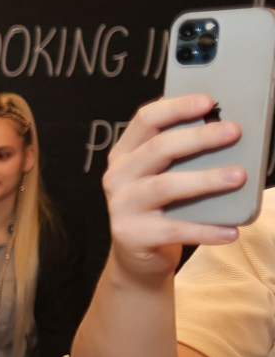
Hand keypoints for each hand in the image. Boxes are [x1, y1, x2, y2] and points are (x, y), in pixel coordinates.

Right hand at [100, 94, 243, 282]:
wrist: (138, 255)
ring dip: (205, 180)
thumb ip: (181, 155)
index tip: (208, 101)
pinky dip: (205, 230)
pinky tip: (230, 230)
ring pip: (165, 186)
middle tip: (233, 131)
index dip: (176, 107)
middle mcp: (118, 176)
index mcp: (125, 153)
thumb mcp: (162, 174)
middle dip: (199, 137)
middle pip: (158, 149)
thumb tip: (224, 131)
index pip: (146, 120)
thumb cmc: (160, 207)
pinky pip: (174, 230)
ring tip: (238, 176)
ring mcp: (121, 205)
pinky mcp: (132, 234)